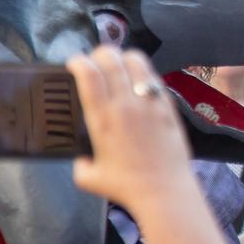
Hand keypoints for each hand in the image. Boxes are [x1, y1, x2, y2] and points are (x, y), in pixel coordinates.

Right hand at [67, 48, 192, 214]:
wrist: (164, 190)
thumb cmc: (125, 186)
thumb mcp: (88, 177)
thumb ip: (80, 162)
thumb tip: (82, 156)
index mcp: (101, 118)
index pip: (88, 74)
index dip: (78, 61)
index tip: (74, 63)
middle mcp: (125, 104)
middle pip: (111, 59)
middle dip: (100, 53)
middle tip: (96, 60)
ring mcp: (149, 102)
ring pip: (137, 61)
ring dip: (124, 57)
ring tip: (119, 63)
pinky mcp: (169, 106)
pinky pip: (155, 77)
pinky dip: (144, 72)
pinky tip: (140, 79)